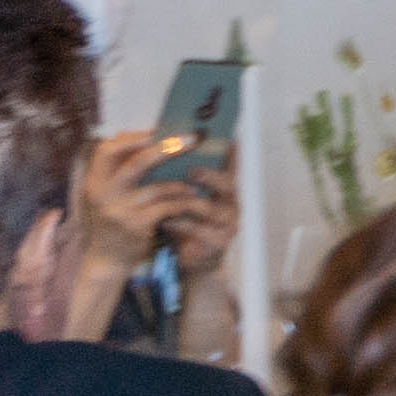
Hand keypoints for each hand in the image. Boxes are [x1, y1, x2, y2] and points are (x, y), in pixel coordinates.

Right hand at [74, 129, 195, 256]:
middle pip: (135, 163)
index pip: (108, 149)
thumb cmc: (113, 218)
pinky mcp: (136, 226)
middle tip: (191, 138)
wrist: (106, 259)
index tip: (157, 130)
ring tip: (197, 176)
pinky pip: (165, 207)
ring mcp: (119, 210)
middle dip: (165, 148)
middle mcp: (103, 193)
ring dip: (180, 180)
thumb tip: (152, 136)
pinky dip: (181, 200)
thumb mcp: (107, 193)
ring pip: (156, 187)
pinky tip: (193, 196)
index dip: (133, 137)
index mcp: (94, 180)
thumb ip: (120, 169)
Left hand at [159, 144, 240, 276]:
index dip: (230, 151)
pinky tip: (163, 220)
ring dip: (186, 200)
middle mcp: (232, 204)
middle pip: (228, 184)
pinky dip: (178, 223)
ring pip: (210, 208)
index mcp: (226, 190)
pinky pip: (197, 230)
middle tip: (191, 170)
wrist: (193, 260)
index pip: (232, 165)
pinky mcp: (217, 242)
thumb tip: (166, 147)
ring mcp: (228, 224)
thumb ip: (185, 177)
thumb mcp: (188, 198)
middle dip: (209, 175)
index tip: (227, 136)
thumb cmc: (187, 223)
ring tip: (167, 195)